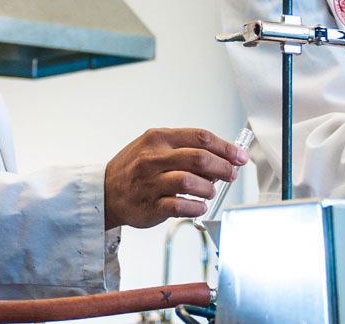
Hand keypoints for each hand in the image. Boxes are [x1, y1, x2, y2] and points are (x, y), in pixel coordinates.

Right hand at [103, 128, 247, 229]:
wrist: (105, 192)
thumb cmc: (134, 169)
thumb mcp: (154, 147)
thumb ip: (184, 148)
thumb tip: (221, 156)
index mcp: (157, 139)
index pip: (200, 138)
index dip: (225, 147)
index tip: (239, 156)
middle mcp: (153, 158)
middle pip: (199, 158)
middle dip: (222, 167)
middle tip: (230, 175)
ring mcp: (150, 183)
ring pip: (191, 182)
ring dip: (208, 188)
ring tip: (209, 192)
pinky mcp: (150, 206)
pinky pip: (181, 205)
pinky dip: (196, 207)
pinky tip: (199, 206)